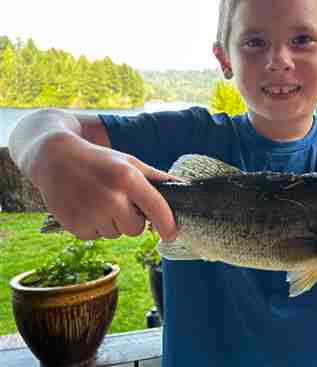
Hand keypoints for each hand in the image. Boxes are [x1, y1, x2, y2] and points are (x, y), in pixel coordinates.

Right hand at [30, 133, 177, 240]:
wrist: (55, 159)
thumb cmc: (99, 160)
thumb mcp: (129, 162)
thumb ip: (155, 177)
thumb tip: (182, 185)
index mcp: (129, 178)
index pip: (157, 208)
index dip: (168, 225)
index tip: (173, 234)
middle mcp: (111, 197)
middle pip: (136, 229)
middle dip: (132, 219)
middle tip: (119, 201)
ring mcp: (92, 213)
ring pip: (116, 234)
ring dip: (112, 222)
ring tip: (98, 200)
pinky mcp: (75, 225)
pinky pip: (97, 237)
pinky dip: (94, 226)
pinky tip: (86, 207)